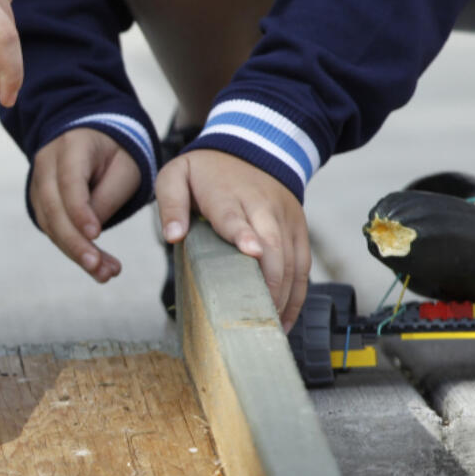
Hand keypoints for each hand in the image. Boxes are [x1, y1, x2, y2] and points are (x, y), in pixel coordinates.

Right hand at [30, 128, 141, 282]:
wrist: (93, 139)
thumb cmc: (115, 153)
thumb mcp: (125, 168)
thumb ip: (109, 197)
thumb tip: (90, 234)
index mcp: (71, 147)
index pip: (69, 182)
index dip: (79, 211)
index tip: (96, 235)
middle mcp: (46, 164)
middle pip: (53, 208)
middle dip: (75, 242)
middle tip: (98, 267)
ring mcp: (38, 184)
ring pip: (50, 224)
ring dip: (75, 252)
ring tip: (104, 273)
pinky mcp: (40, 203)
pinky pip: (52, 229)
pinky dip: (72, 249)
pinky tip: (95, 265)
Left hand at [155, 149, 309, 330]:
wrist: (251, 146)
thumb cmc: (206, 171)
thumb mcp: (176, 176)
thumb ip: (171, 204)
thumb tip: (172, 237)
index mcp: (229, 197)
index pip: (236, 218)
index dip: (245, 236)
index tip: (252, 253)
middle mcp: (263, 208)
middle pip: (273, 246)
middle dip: (269, 282)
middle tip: (257, 317)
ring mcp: (285, 219)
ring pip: (293, 260)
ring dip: (285, 295)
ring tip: (271, 329)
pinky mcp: (298, 230)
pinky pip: (303, 265)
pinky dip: (298, 294)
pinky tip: (286, 320)